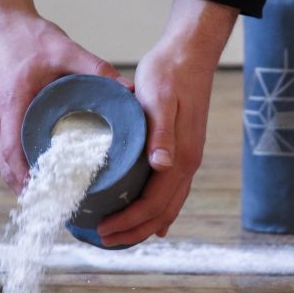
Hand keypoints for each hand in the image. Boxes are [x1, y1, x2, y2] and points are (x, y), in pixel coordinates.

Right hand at [0, 0, 127, 191]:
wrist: (0, 21)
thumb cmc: (28, 35)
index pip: (15, 154)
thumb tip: (128, 89)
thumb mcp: (64, 49)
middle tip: (58, 209)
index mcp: (12, 105)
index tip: (52, 198)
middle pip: (8, 167)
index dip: (31, 180)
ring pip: (6, 162)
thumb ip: (95, 68)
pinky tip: (42, 175)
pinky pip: (7, 150)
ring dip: (25, 182)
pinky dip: (21, 167)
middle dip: (31, 192)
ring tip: (53, 201)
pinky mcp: (0, 116)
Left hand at [96, 0, 236, 245]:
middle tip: (104, 239)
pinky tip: (148, 215)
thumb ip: (162, 133)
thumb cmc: (169, 72)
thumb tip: (164, 166)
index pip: (154, 203)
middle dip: (134, 230)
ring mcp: (188, 158)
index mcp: (182, 156)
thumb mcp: (158, 98)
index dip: (129, 221)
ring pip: (169, 205)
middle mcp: (188, 163)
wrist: (191, 52)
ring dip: (145, 223)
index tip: (103, 228)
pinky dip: (158, 208)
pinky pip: (172, 190)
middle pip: (163, 212)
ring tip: (120, 234)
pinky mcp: (183, 150)